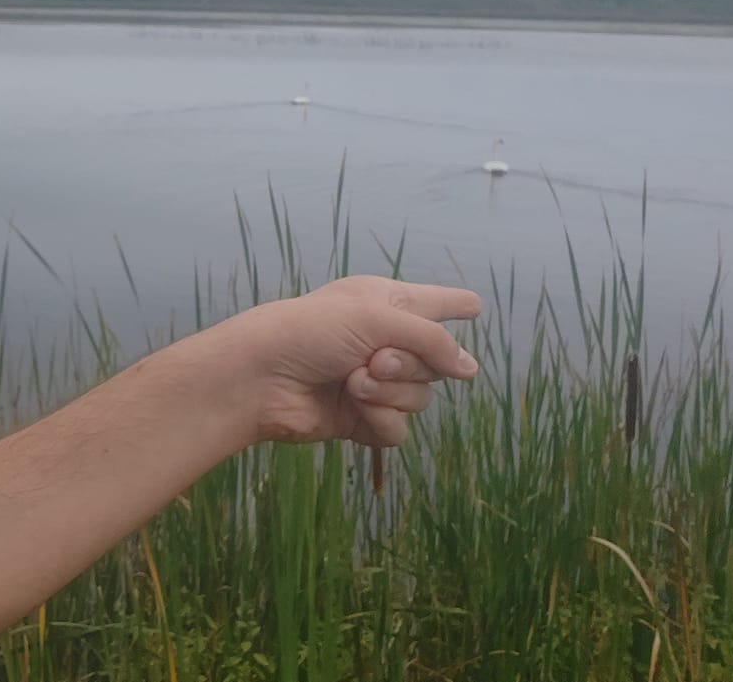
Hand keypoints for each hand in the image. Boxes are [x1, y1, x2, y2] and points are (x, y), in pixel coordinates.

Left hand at [203, 277, 480, 447]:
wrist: (259, 378)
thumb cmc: (307, 332)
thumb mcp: (374, 317)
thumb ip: (430, 339)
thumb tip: (469, 370)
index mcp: (385, 304)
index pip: (434, 303)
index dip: (454, 304)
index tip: (473, 306)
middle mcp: (383, 342)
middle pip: (436, 363)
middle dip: (411, 364)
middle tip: (374, 359)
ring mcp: (374, 384)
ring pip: (420, 399)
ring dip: (390, 393)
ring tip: (353, 381)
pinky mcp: (362, 420)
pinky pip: (398, 429)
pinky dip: (379, 419)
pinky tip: (353, 409)